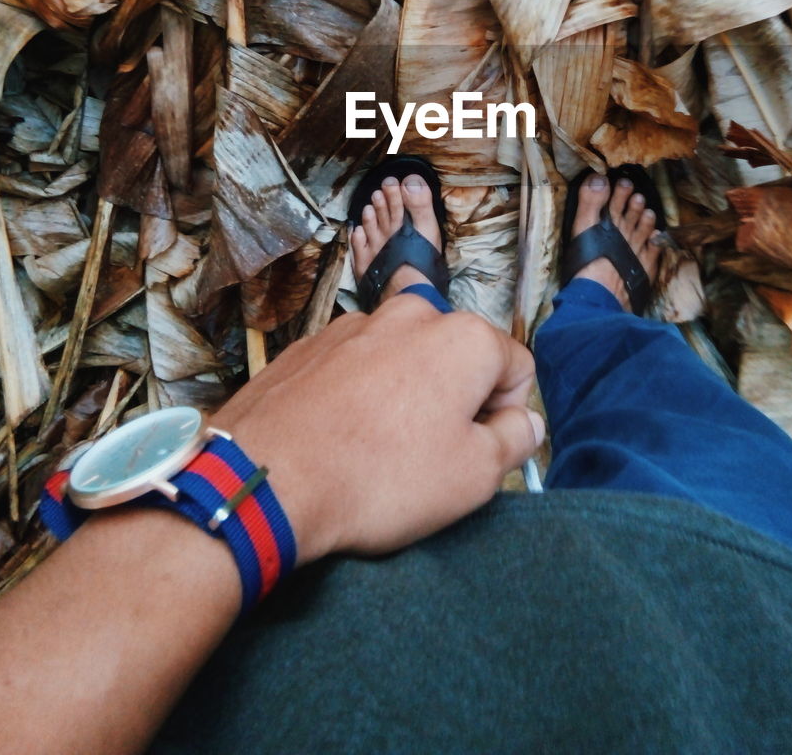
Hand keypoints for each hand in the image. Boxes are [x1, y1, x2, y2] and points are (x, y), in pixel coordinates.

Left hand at [214, 294, 543, 564]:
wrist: (266, 478)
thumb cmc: (380, 478)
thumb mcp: (474, 476)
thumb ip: (515, 440)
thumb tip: (526, 422)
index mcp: (464, 337)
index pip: (517, 367)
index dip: (507, 415)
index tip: (479, 451)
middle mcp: (412, 313)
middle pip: (458, 356)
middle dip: (455, 399)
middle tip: (430, 455)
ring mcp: (356, 324)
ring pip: (405, 359)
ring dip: (405, 394)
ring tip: (378, 449)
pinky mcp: (312, 343)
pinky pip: (357, 366)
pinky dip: (359, 394)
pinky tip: (340, 437)